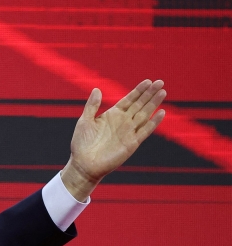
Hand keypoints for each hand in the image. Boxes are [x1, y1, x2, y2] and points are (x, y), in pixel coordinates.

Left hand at [61, 79, 165, 200]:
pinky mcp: (132, 143)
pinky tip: (161, 112)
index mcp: (112, 115)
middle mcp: (123, 121)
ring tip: (163, 92)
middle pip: (140, 104)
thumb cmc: (82, 143)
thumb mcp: (85, 121)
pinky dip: (154, 122)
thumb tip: (97, 89)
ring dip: (154, 104)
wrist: (84, 164)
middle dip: (149, 93)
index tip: (148, 81)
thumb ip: (92, 105)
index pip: (129, 100)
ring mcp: (129, 132)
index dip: (138, 91)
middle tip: (160, 82)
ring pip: (145, 114)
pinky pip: (145, 130)